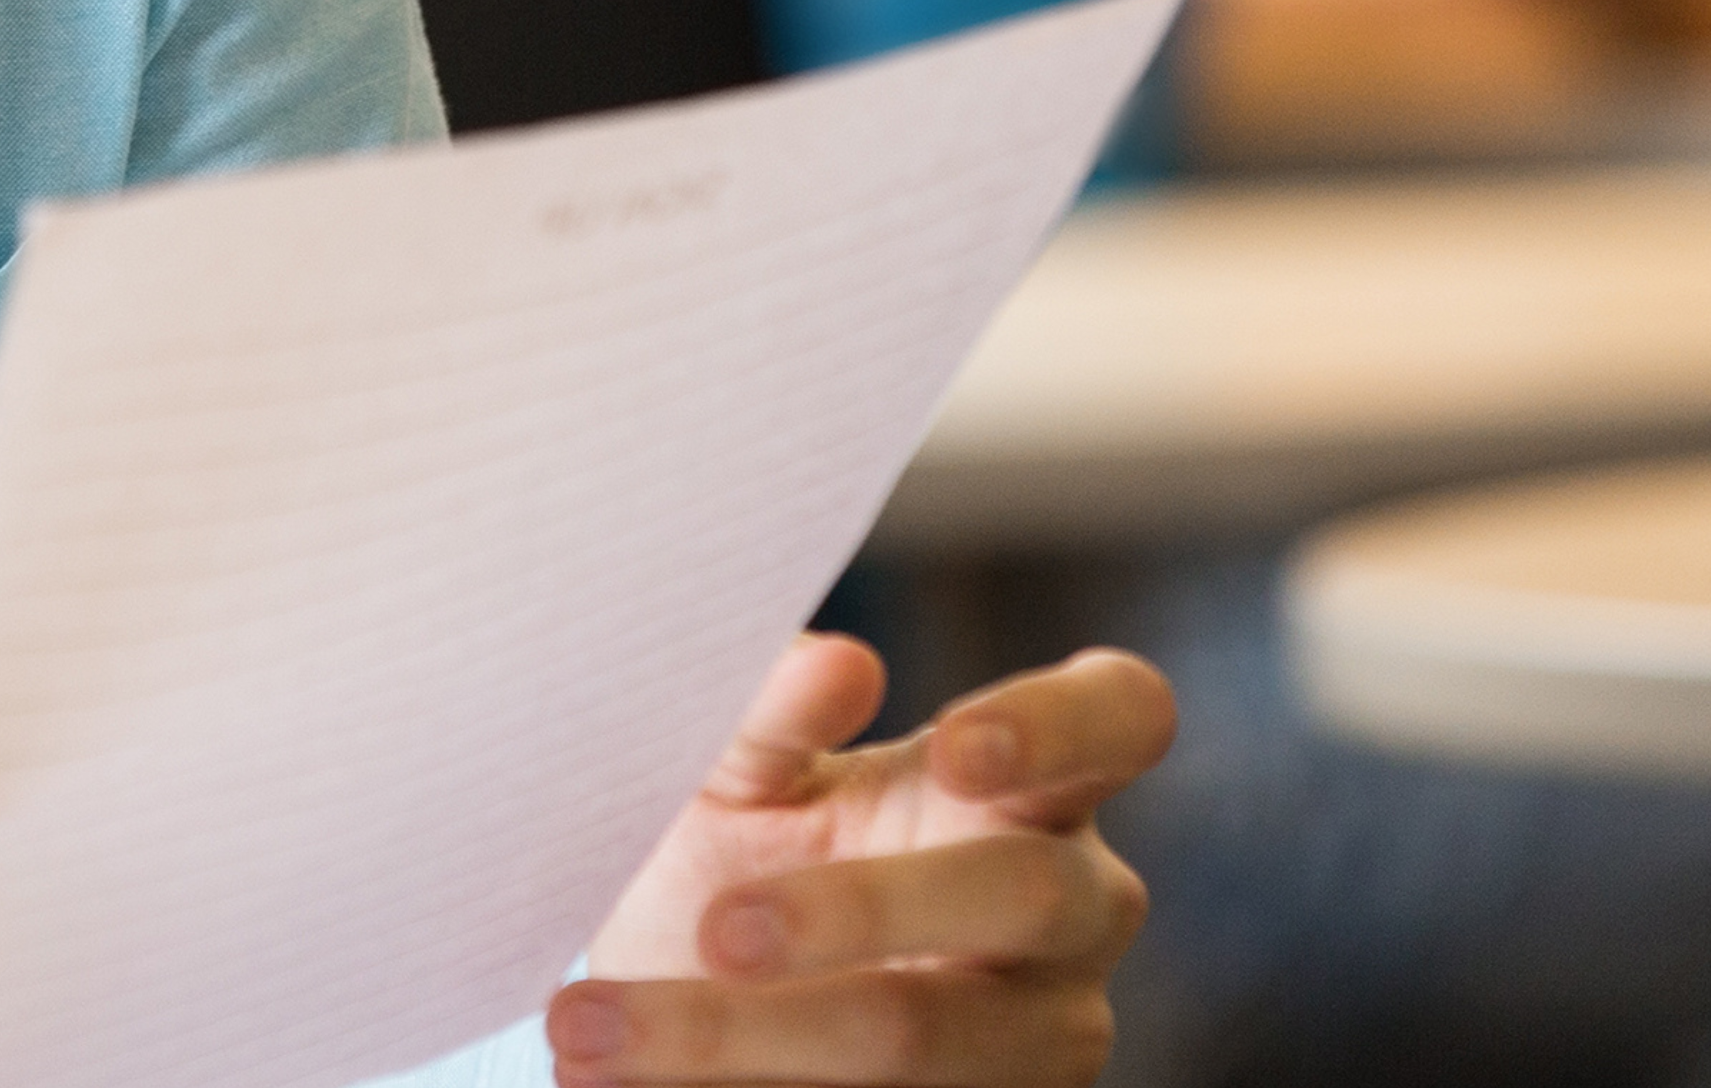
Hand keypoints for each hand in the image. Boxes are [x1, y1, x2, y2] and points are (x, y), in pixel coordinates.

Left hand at [553, 636, 1172, 1085]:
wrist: (693, 1019)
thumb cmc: (745, 864)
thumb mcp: (738, 785)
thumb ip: (770, 719)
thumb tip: (837, 664)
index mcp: (1034, 783)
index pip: (1121, 718)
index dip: (1059, 725)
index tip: (953, 744)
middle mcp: (1073, 907)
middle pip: (1024, 893)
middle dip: (866, 909)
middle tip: (719, 925)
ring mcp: (1039, 1037)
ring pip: (930, 1040)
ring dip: (748, 1038)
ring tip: (589, 1030)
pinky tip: (624, 1087)